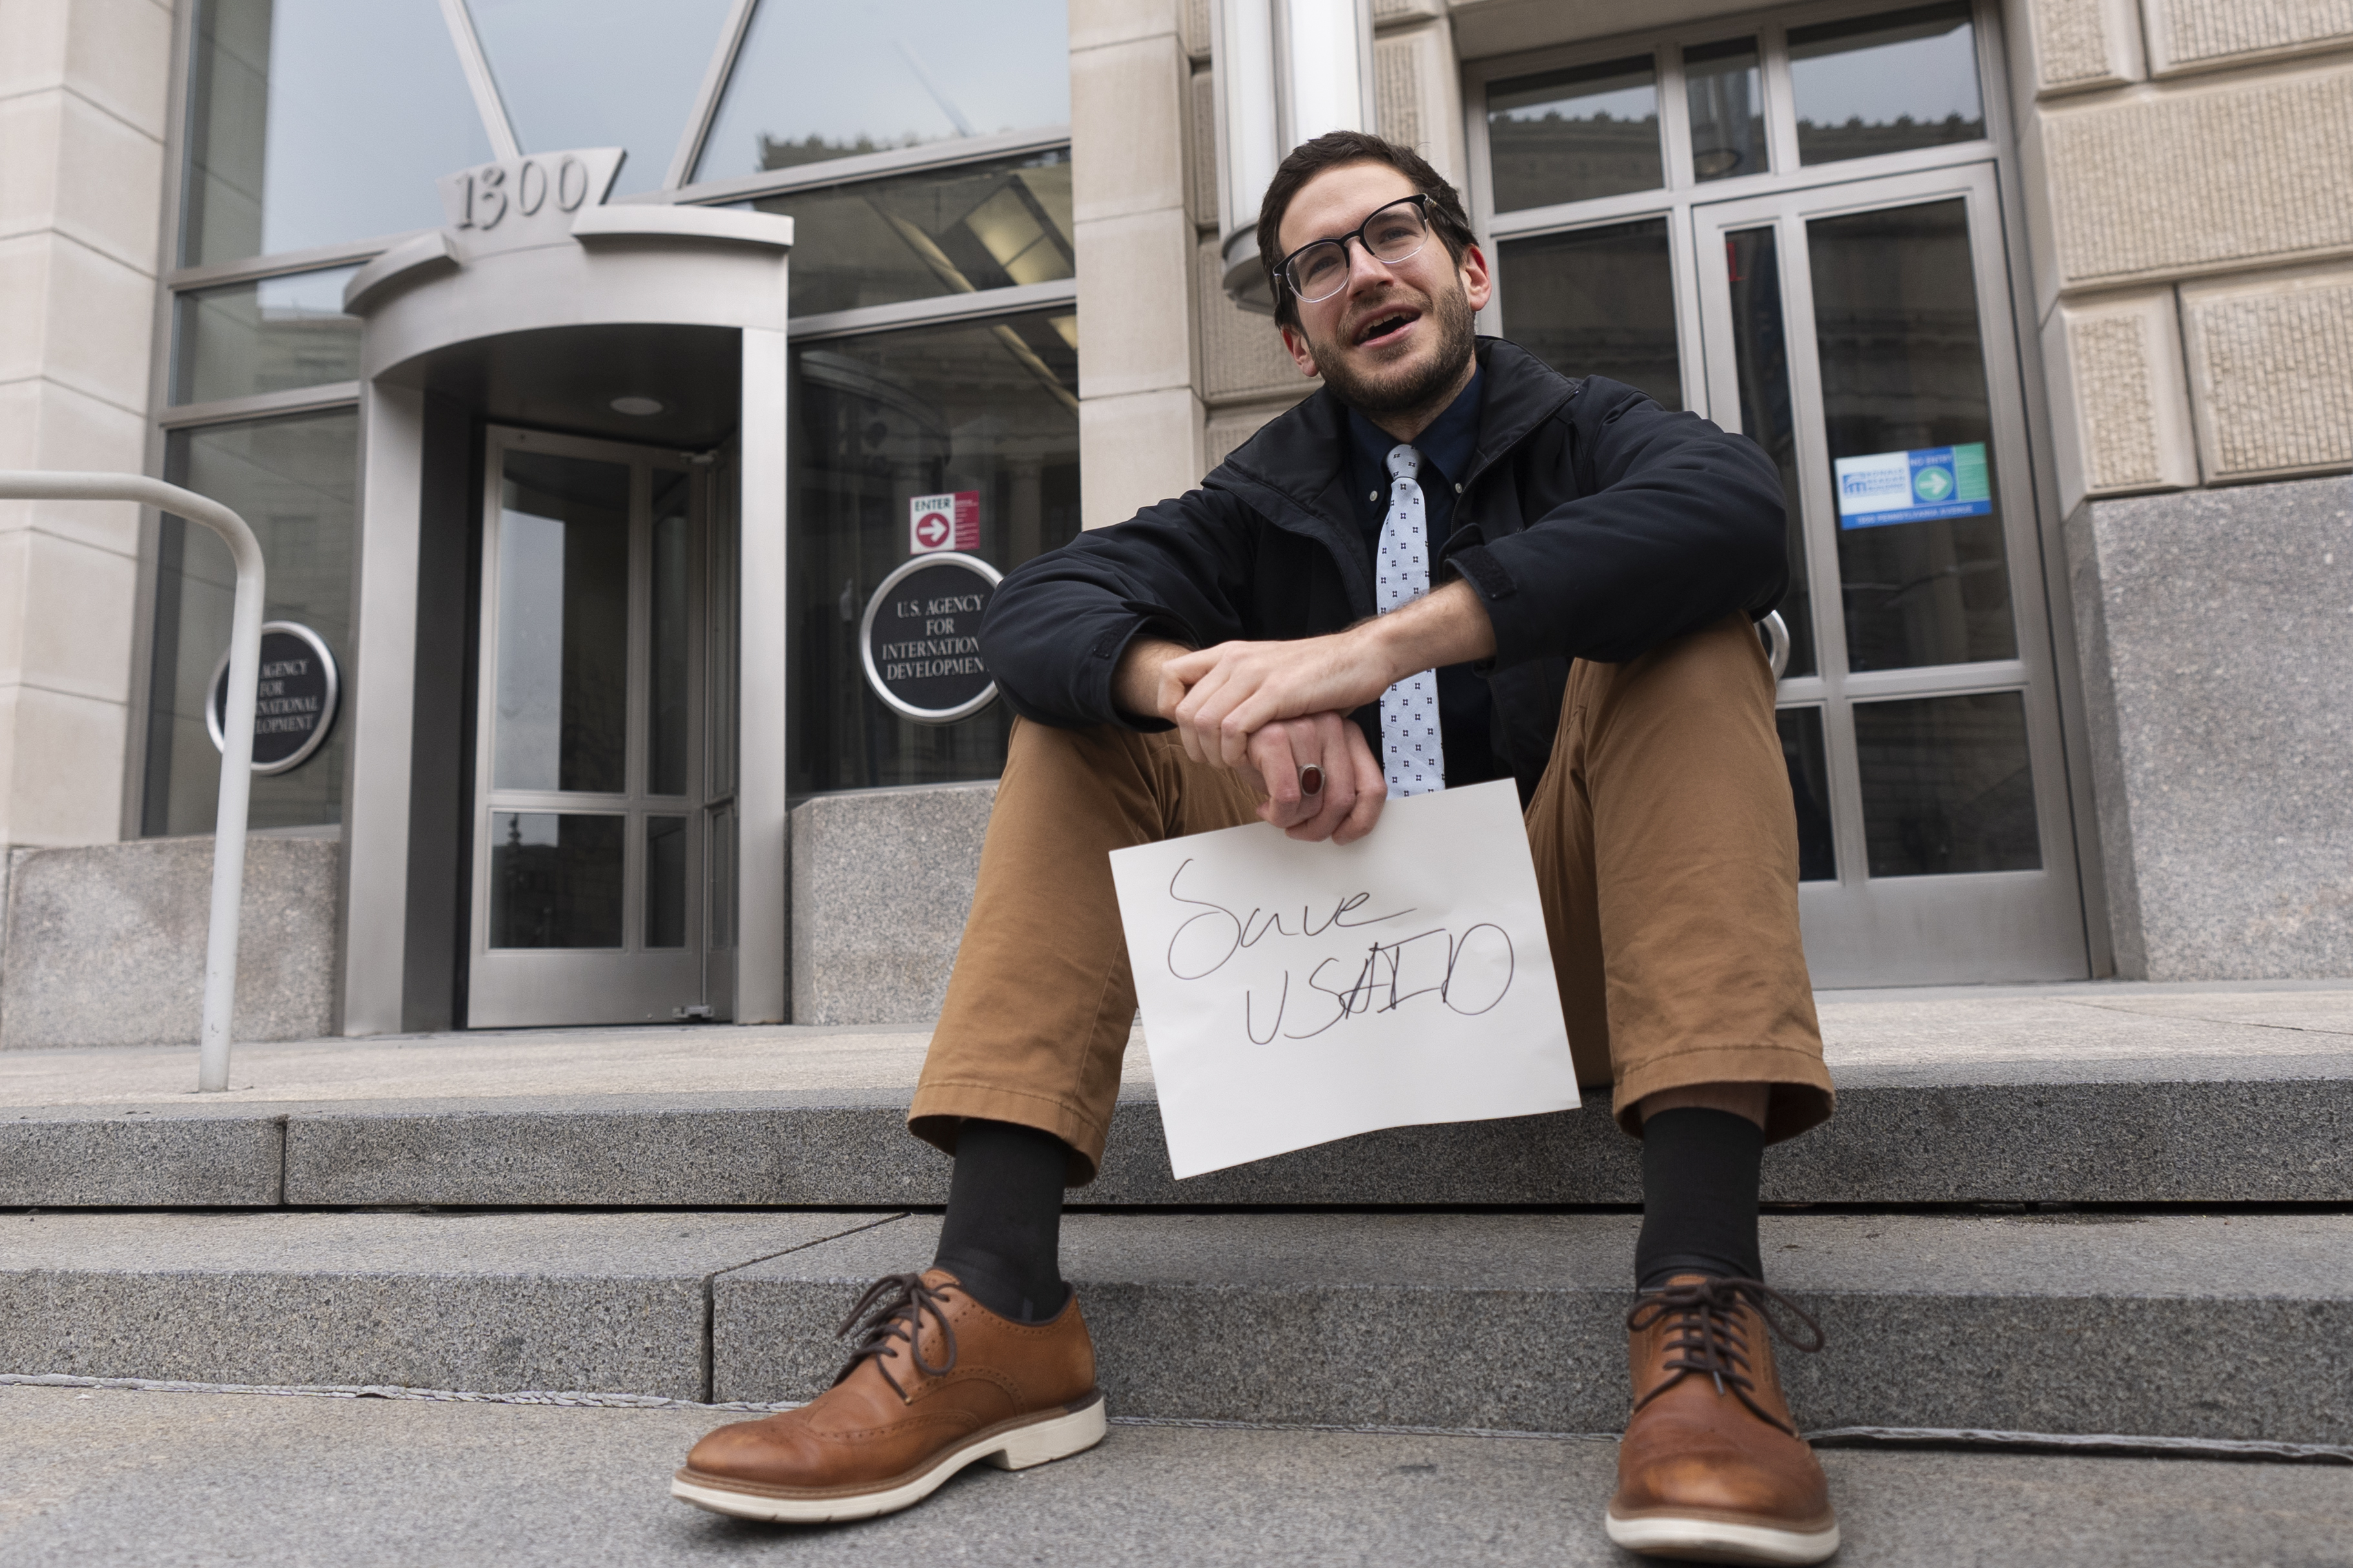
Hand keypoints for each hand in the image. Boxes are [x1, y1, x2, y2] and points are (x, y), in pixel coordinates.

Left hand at [1167, 633, 1389, 770]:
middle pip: (1183, 711)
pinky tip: (1252, 759)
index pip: (1170, 677)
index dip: (1171, 711)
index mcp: (1229, 654)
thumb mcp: (1268, 677)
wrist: (1363, 657)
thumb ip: (1239, 692)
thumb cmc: (1320, 677)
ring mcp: (1254, 674)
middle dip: (1196, 747)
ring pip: (1202, 722)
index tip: (1196, 733)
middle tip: (1220, 762)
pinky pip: (1232, 728)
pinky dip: (1234, 752)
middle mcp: (1235, 659)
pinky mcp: (1276, 692)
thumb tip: (1213, 723)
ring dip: (1214, 755)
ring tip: (1237, 764)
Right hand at [1241, 710, 1385, 842]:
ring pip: (1313, 803)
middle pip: (1341, 801)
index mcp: (1348, 733)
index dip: (1359, 823)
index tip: (1341, 836)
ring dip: (1292, 822)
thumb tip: (1344, 826)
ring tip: (1278, 814)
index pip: (1372, 788)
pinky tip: (1266, 809)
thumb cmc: (1268, 753)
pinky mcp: (1274, 737)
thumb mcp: (1309, 767)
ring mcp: (1304, 728)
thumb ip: (1332, 787)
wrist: (1228, 733)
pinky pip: (1286, 799)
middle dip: (1317, 829)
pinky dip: (1277, 815)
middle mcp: (1331, 726)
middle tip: (1299, 830)